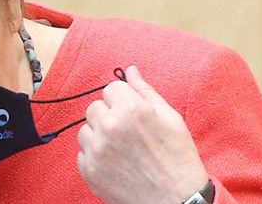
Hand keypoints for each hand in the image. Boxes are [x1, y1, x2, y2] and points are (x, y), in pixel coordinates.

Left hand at [77, 66, 208, 203]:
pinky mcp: (88, 170)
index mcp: (130, 109)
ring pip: (85, 129)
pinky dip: (95, 156)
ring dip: (99, 135)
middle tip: (128, 133)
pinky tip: (116, 163)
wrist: (177, 200)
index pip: (110, 88)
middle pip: (94, 107)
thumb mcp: (170, 118)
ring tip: (123, 150)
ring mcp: (96, 149)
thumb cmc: (178, 159)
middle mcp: (109, 126)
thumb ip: (145, 90)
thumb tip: (130, 70)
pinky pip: (83, 152)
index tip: (132, 114)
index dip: (123, 100)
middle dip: (109, 116)